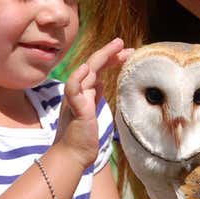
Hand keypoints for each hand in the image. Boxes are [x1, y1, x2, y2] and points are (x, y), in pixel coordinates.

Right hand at [54, 38, 132, 167]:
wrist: (72, 155)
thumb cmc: (82, 136)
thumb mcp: (92, 111)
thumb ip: (95, 96)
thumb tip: (101, 83)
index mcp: (85, 91)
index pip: (98, 69)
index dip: (111, 59)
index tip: (127, 52)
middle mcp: (79, 91)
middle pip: (94, 65)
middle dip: (109, 53)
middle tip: (123, 43)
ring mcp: (76, 98)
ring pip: (87, 72)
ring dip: (102, 57)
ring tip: (117, 46)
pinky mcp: (74, 108)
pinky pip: (72, 89)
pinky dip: (77, 77)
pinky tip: (85, 68)